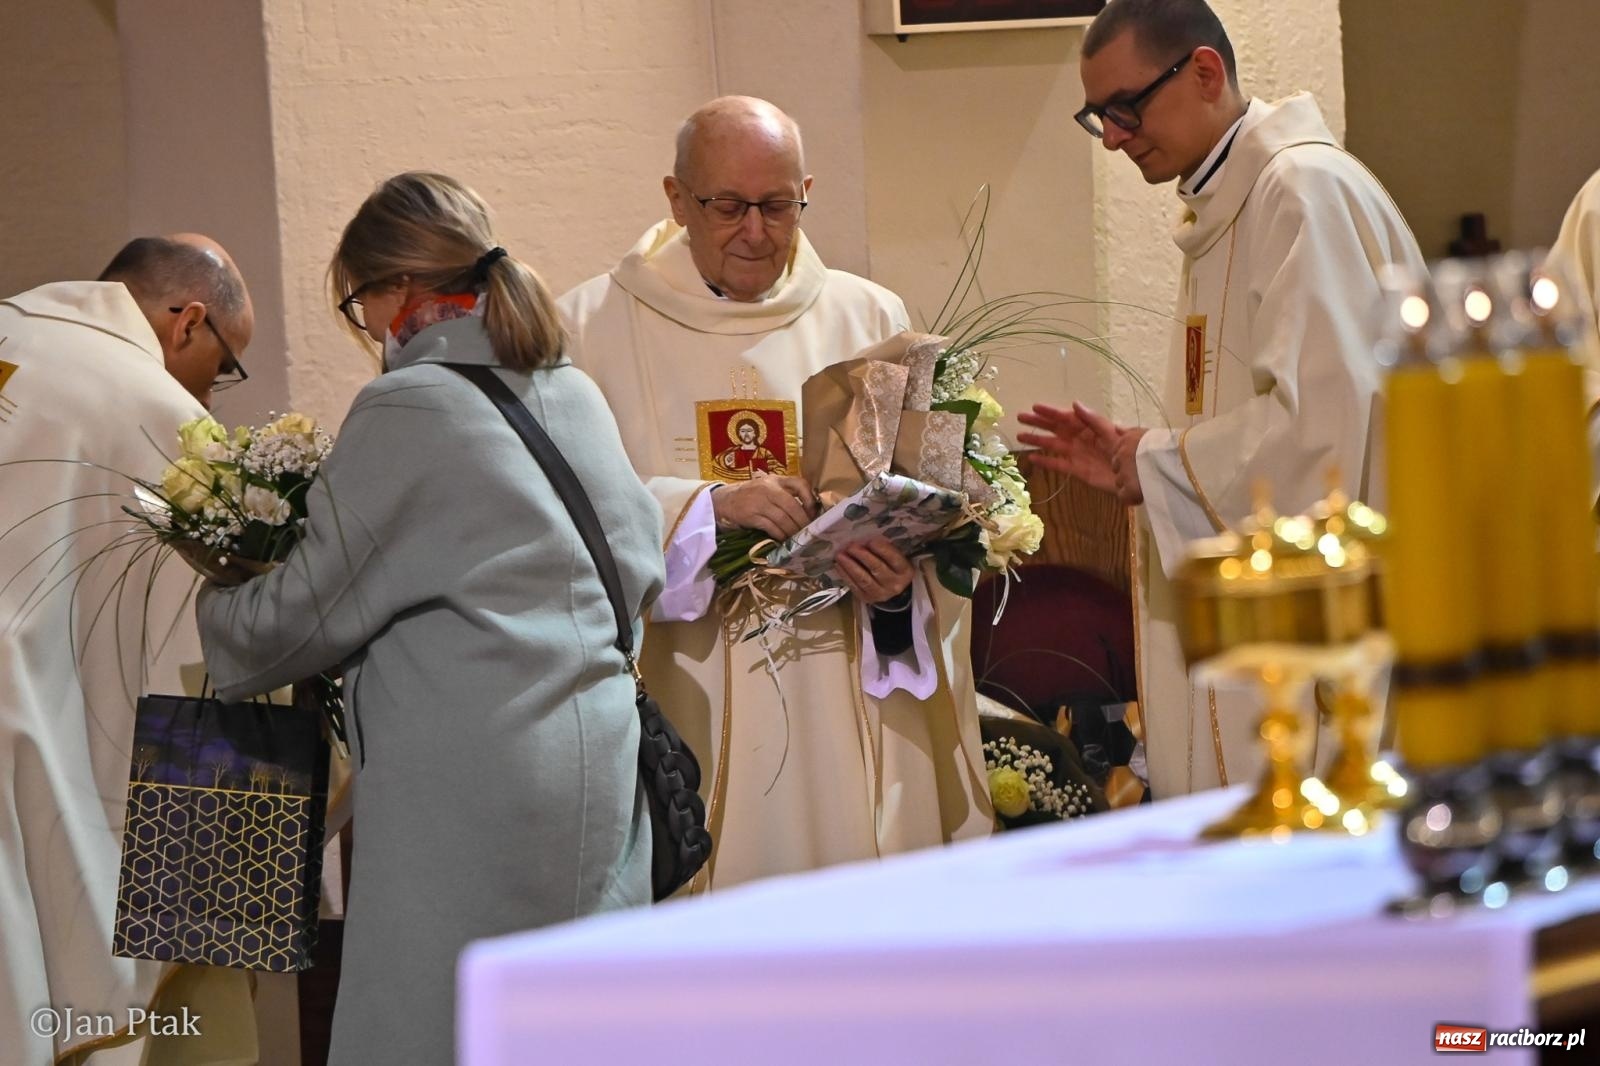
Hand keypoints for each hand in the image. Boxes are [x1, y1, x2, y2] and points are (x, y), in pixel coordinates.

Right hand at [711, 472, 816, 539]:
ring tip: (798, 539)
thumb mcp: (767, 488)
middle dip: (803, 522)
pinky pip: (771, 527)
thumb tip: (808, 512)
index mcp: (776, 480)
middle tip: (809, 533)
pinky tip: (783, 540)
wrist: (723, 501)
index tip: (813, 512)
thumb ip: (785, 494)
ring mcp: (759, 501)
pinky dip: (780, 535)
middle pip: (793, 505)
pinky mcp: (751, 515)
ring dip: (792, 531)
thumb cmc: (750, 496)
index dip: (810, 498)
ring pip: (783, 518)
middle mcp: (768, 488)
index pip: (799, 483)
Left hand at [835, 536, 913, 604]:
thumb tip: (866, 539)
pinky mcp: (867, 598)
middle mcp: (894, 584)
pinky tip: (839, 565)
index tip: (870, 541)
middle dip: (862, 556)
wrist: (892, 589)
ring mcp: (880, 593)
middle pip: (877, 569)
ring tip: (840, 555)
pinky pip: (854, 586)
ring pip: (864, 579)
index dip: (882, 550)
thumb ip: (886, 549)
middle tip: (851, 546)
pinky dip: (845, 575)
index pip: (894, 559)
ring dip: (850, 566)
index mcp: (905, 571)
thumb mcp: (896, 558)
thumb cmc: (892, 567)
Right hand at [1017, 401, 1146, 505]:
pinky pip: (1058, 464)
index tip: (1035, 407)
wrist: (1136, 476)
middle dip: (1038, 423)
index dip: (1050, 412)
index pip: (1066, 418)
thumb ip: (1093, 420)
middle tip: (1020, 418)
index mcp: (1088, 428)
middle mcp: (1080, 439)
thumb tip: (1074, 404)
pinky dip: (1045, 461)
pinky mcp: (1077, 471)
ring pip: (1053, 445)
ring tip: (1020, 436)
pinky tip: (1031, 458)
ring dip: (1037, 440)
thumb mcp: (1111, 432)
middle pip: (1055, 429)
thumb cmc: (1126, 451)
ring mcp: (1077, 455)